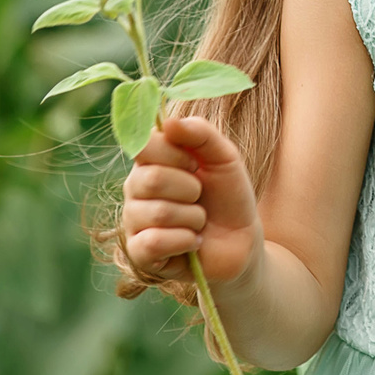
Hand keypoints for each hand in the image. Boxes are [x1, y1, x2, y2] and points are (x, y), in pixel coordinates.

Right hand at [122, 116, 263, 288]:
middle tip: (200, 196)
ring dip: (193, 218)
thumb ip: (201, 133)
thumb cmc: (228, 195)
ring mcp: (133, 221)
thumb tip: (168, 122)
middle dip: (191, 189)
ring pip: (158, 213)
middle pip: (151, 180)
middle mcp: (135, 188)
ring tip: (199, 221)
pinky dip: (185, 241)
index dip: (177, 154)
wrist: (241, 240)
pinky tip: (193, 242)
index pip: (144, 145)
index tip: (196, 164)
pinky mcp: (139, 253)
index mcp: (150, 160)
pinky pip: (153, 243)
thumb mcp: (224, 157)